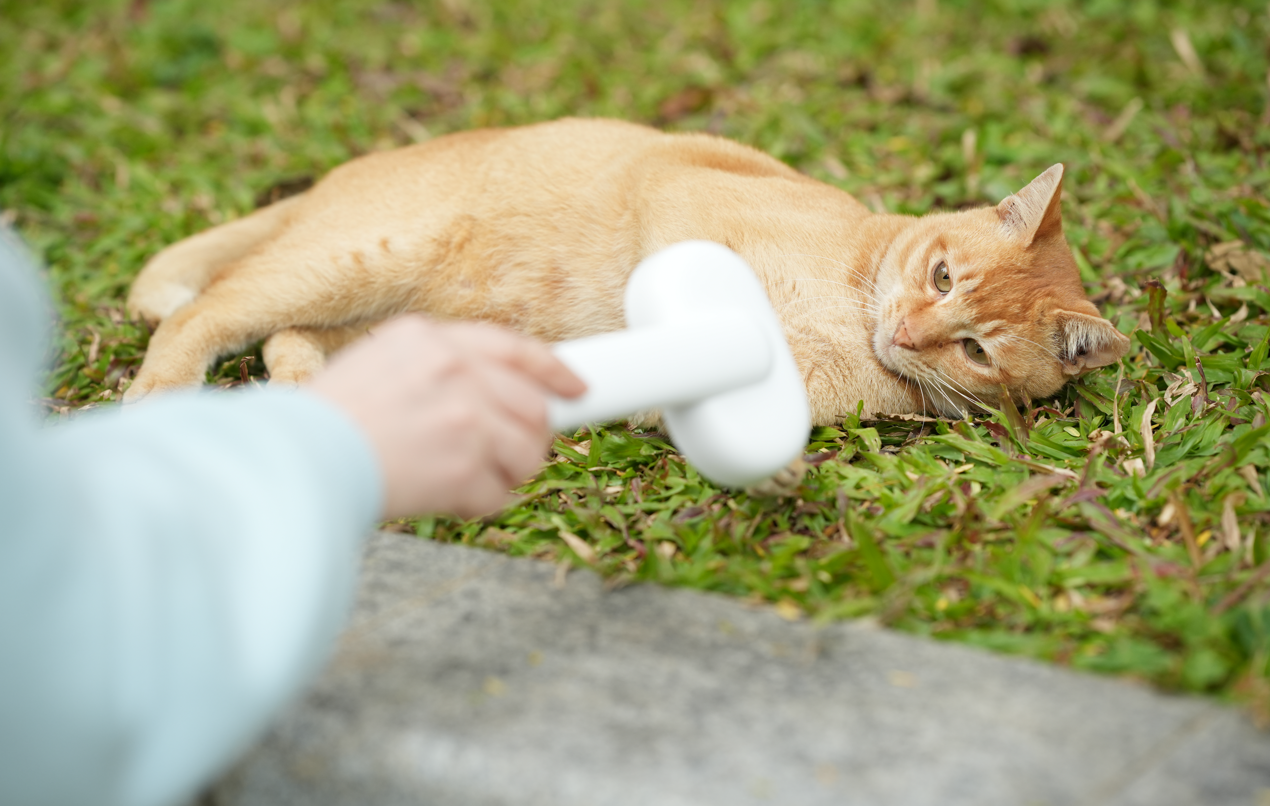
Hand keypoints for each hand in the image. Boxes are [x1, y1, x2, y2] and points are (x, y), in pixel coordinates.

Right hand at [306, 316, 584, 519]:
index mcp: (431, 339)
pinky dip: (477, 503)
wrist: (293, 465)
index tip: (576, 388)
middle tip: (504, 455)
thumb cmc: (328, 423)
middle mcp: (455, 371)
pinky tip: (440, 497)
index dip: (554, 371)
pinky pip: (500, 493)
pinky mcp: (465, 466)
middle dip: (528, 437)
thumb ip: (439, 368)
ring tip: (461, 478)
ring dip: (504, 473)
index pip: (515, 347)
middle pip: (533, 406)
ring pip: (528, 452)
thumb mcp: (379, 365)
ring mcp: (464, 418)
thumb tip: (499, 393)